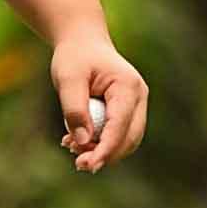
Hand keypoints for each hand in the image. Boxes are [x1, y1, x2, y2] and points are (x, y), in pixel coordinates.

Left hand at [50, 30, 146, 172]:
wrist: (82, 42)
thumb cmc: (75, 56)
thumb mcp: (68, 78)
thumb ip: (75, 109)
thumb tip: (83, 142)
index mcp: (127, 86)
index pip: (120, 126)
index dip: (106, 150)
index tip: (88, 165)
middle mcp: (138, 96)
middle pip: (129, 138)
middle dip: (106, 155)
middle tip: (78, 164)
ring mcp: (136, 104)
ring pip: (126, 140)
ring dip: (102, 150)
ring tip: (71, 146)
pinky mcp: (127, 110)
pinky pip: (118, 134)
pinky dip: (100, 143)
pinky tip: (76, 140)